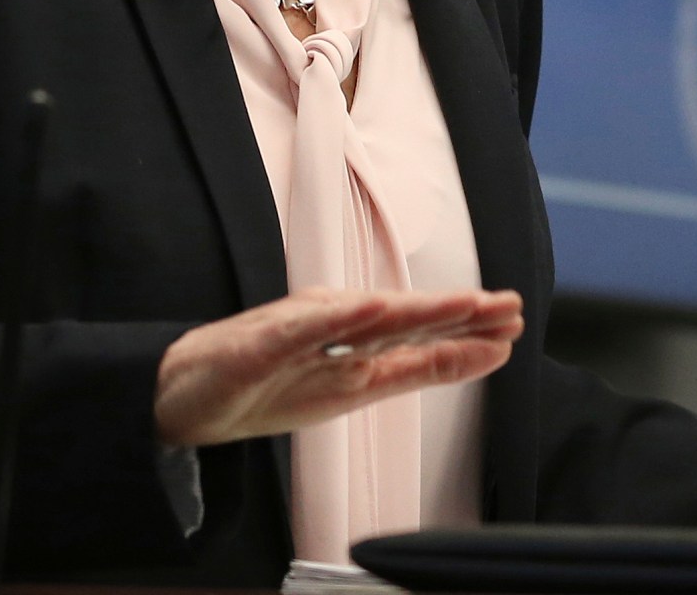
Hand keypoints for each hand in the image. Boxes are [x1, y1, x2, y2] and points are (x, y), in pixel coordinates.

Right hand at [154, 286, 523, 447]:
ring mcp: (296, 335)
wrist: (181, 395)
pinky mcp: (259, 344)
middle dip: (459, 314)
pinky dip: (337, 319)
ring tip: (460, 301)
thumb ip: (401, 369)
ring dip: (415, 308)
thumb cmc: (259, 386)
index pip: (421, 340)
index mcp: (354, 349)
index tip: (515, 326)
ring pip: (364, 318)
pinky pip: (302, 330)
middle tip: (508, 305)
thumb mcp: (344, 390)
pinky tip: (368, 308)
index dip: (468, 333)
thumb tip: (465, 354)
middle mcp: (333, 333)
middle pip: (405, 321)